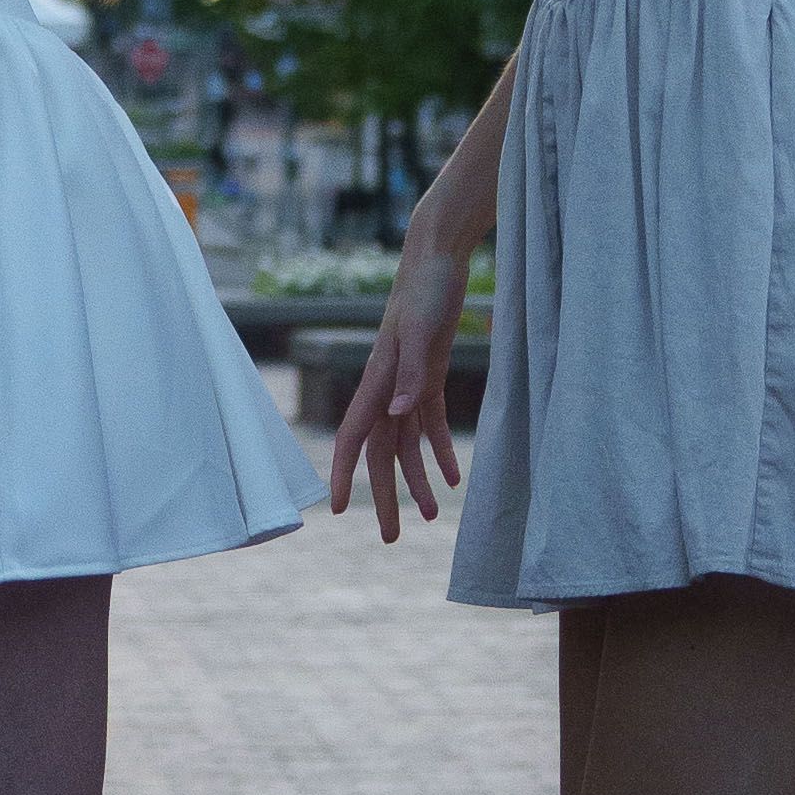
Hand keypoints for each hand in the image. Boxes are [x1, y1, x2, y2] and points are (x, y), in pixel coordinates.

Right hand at [323, 247, 472, 540]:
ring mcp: (407, 383)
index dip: (345, 475)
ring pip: (407, 445)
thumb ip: (408, 374)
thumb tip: (397, 416)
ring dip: (418, 481)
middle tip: (393, 538)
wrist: (438, 256)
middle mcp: (387, 388)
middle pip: (382, 454)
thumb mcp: (420, 331)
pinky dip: (441, 452)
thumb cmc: (425, 289)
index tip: (339, 510)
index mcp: (377, 381)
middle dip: (386, 496)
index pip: (355, 438)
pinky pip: (430, 424)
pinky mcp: (428, 375)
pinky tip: (455, 477)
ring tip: (433, 516)